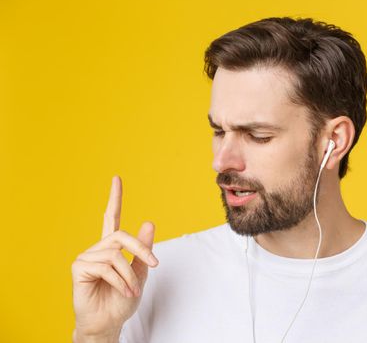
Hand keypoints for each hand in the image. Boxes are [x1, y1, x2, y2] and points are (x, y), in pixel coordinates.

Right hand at [72, 176, 158, 339]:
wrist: (109, 323)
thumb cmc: (122, 300)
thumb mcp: (140, 273)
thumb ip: (143, 250)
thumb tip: (150, 222)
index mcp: (112, 248)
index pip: (111, 217)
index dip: (115, 198)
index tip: (116, 178)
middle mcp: (98, 249)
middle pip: (121, 236)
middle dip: (141, 249)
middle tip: (154, 264)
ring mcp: (86, 257)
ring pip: (116, 256)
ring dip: (129, 276)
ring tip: (131, 291)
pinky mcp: (79, 268)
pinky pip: (106, 267)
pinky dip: (120, 282)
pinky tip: (123, 292)